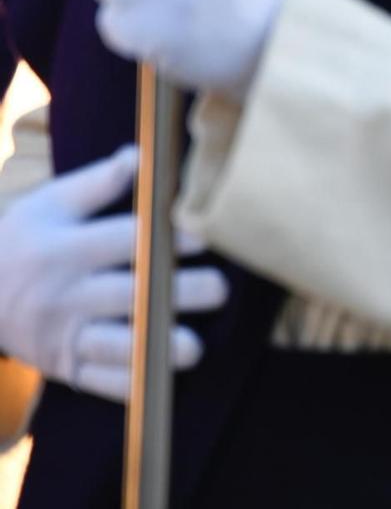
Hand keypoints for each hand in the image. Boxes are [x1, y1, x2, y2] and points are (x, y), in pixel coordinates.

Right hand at [0, 146, 227, 402]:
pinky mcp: (64, 367)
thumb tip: (142, 155)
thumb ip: (97, 183)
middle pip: (127, 295)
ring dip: (155, 349)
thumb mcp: (48, 205)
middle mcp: (63, 295)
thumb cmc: (23, 241)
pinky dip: (129, 386)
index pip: (122, 242)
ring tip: (191, 347)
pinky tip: (161, 380)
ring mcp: (63, 336)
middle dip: (175, 294)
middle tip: (218, 289)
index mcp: (62, 249)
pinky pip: (98, 383)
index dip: (165, 239)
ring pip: (114, 347)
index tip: (204, 237)